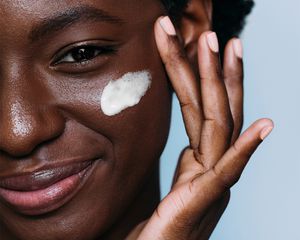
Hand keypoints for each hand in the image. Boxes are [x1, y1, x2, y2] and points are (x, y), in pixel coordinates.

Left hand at [126, 16, 273, 239]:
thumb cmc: (164, 226)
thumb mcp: (175, 183)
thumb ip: (187, 163)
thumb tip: (189, 146)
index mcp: (203, 161)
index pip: (202, 110)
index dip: (200, 77)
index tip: (199, 46)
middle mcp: (212, 166)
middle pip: (214, 108)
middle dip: (212, 68)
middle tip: (212, 33)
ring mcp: (212, 181)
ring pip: (218, 125)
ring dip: (223, 85)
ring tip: (223, 47)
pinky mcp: (205, 201)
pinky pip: (228, 171)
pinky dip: (245, 149)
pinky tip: (264, 127)